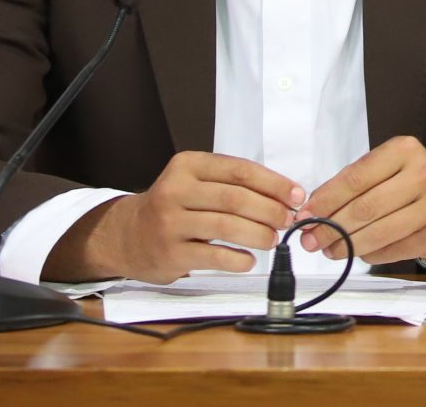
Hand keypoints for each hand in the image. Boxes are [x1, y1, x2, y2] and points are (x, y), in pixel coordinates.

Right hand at [50, 151, 303, 283]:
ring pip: (226, 227)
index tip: (296, 196)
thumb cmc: (174, 206)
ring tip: (273, 240)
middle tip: (288, 221)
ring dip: (258, 235)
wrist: (128, 235)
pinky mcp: (170, 253)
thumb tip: (284, 196)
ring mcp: (170, 223)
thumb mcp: (195, 181)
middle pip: (235, 199)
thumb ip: (232, 183)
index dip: (273, 184)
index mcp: (188, 165)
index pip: (240, 171)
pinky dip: (237, 259)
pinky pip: (213, 256)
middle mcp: (176, 190)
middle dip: (270, 210)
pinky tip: (248, 260)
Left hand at [297, 136, 425, 265]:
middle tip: (310, 239)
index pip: (355, 178)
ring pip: (376, 232)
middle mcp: (422, 175)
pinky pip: (390, 250)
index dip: (326, 200)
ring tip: (328, 250)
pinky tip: (357, 252)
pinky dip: (368, 254)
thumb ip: (353, 183)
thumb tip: (313, 209)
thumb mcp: (388, 167)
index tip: (305, 214)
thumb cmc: (413, 182)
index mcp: (404, 150)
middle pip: (364, 208)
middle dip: (330, 227)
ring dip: (345, 245)